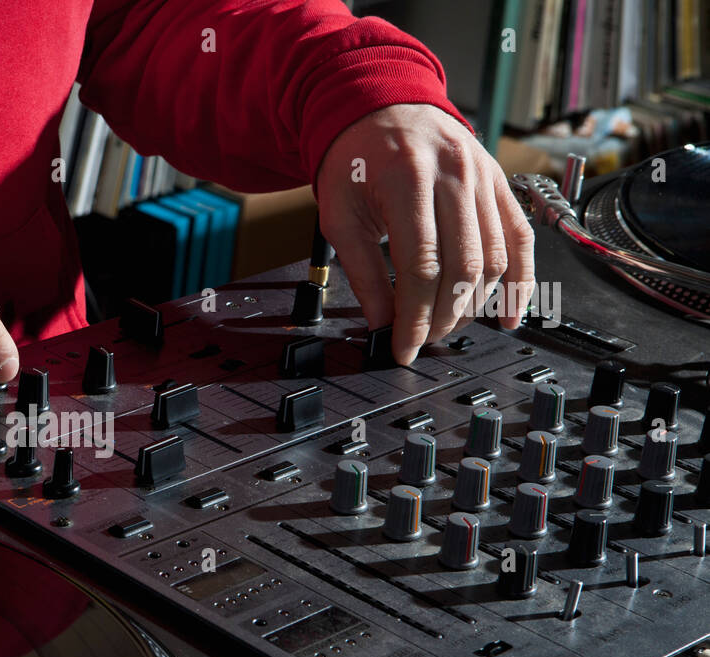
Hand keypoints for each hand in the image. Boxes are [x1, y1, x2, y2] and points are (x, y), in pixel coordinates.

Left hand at [314, 104, 534, 364]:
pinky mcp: (500, 183)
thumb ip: (361, 272)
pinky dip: (520, 281)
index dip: (414, 317)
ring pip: (493, 257)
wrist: (381, 105)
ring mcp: (483, 177)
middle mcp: (454, 175)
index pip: (420, 267)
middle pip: (462, 267)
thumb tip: (381, 324)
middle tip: (423, 340)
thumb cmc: (355, 159)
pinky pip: (520, 238)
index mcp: (407, 180)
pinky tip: (508, 314)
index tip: (402, 347)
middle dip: (443, 316)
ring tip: (448, 325)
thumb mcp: (340, 213)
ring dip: (474, 304)